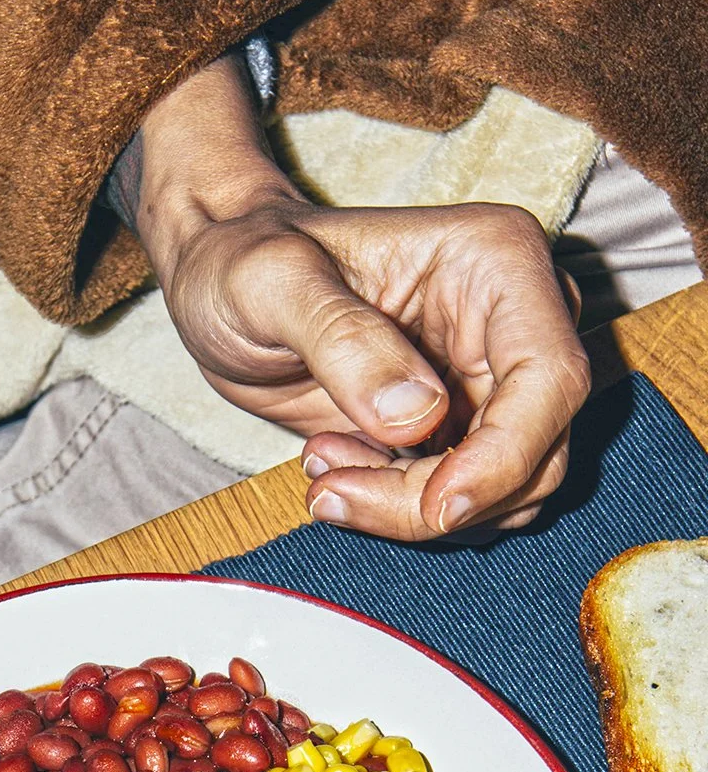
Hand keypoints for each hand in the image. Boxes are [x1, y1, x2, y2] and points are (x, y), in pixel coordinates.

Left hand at [122, 57, 589, 540]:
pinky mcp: (458, 432)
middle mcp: (512, 324)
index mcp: (498, 263)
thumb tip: (417, 417)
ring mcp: (489, 382)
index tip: (435, 507)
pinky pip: (459, 504)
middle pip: (532, 454)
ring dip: (410, 510)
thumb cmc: (243, 262)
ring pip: (502, 494)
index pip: (550, 379)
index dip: (504, 459)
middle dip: (437, 500)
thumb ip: (344, 341)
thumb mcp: (271, 283)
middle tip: (334, 491)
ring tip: (323, 464)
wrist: (221, 286)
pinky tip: (332, 463)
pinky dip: (397, 509)